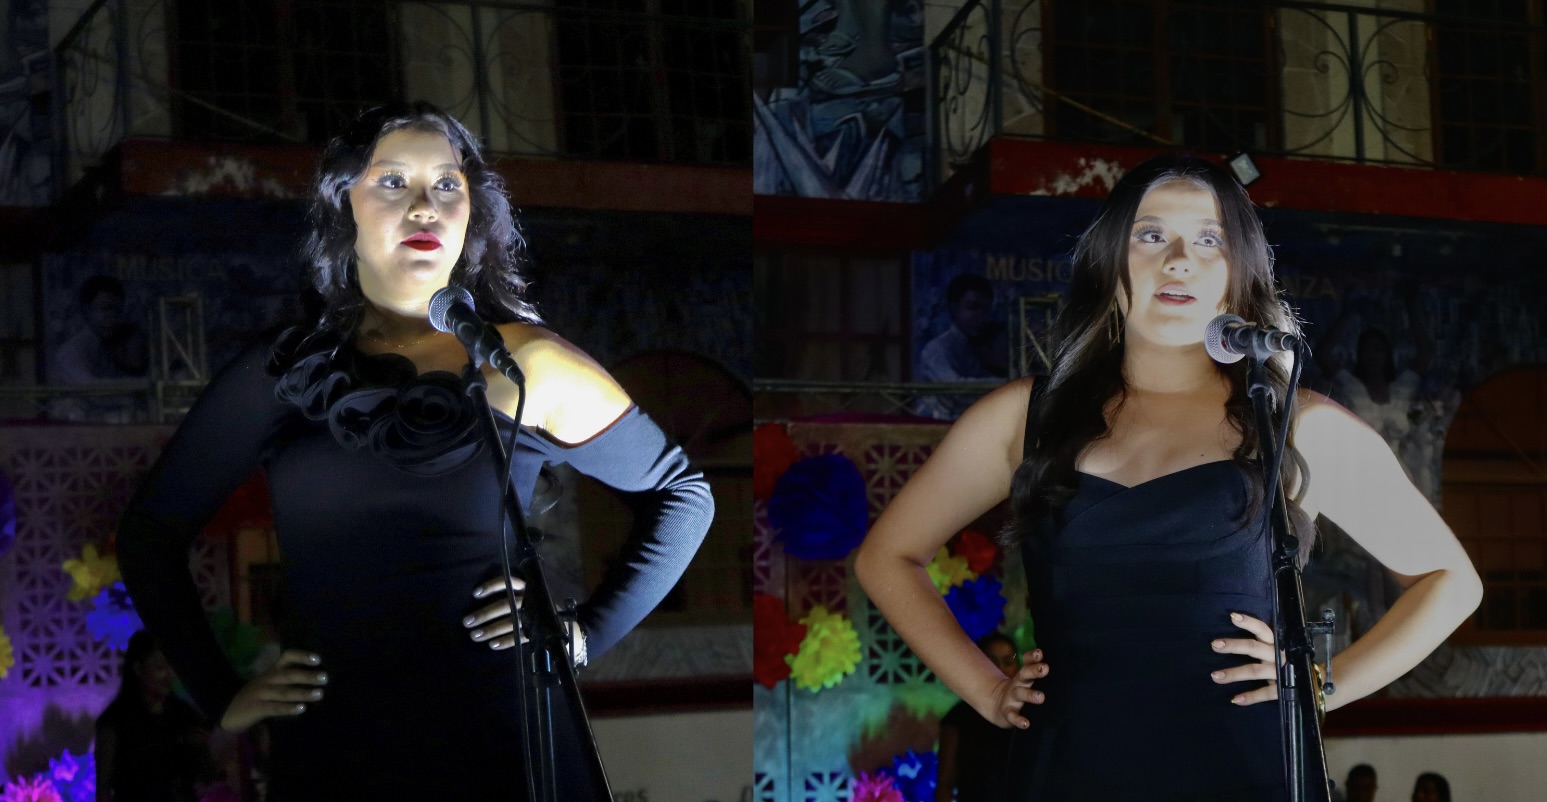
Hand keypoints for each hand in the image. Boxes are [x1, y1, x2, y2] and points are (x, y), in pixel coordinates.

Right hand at [219, 650, 325, 733]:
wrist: (228, 710)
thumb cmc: (256, 696)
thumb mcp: (269, 683)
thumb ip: (287, 681)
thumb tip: (315, 680)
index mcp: (271, 671)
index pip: (286, 657)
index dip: (301, 656)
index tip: (318, 659)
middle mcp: (267, 679)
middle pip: (288, 675)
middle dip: (307, 676)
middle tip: (325, 678)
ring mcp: (260, 693)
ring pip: (284, 692)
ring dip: (303, 693)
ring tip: (319, 694)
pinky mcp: (256, 708)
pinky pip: (274, 707)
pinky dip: (288, 708)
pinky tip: (302, 709)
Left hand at [464, 576, 588, 663]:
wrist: (571, 628)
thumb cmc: (542, 610)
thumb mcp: (532, 598)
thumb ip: (515, 597)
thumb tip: (483, 601)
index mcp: (529, 589)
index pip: (510, 582)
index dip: (492, 586)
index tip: (475, 594)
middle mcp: (532, 600)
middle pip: (506, 605)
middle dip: (485, 614)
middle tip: (467, 622)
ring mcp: (537, 616)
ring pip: (510, 622)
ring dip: (490, 630)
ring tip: (475, 635)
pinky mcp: (541, 632)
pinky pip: (519, 637)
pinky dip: (505, 641)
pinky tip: (492, 645)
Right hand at [987, 649, 1047, 728]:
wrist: (998, 706)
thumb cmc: (1020, 692)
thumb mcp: (1025, 680)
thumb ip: (1037, 673)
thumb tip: (1058, 663)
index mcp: (1023, 676)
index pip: (1027, 663)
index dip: (1032, 657)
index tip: (1039, 653)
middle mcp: (1017, 684)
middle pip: (1024, 675)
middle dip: (1034, 671)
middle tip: (1045, 668)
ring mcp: (1011, 698)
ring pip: (1020, 694)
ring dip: (1030, 695)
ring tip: (1041, 697)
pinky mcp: (1007, 712)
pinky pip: (1012, 716)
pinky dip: (1018, 720)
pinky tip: (1025, 724)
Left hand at [1210, 612, 1278, 705]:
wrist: (1311, 680)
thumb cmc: (1286, 659)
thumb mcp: (1277, 647)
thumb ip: (1261, 641)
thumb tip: (1235, 626)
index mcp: (1276, 643)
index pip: (1262, 629)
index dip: (1249, 623)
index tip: (1232, 617)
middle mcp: (1278, 655)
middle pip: (1254, 648)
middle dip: (1234, 646)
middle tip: (1214, 645)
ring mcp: (1280, 672)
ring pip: (1255, 671)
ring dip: (1234, 674)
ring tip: (1214, 676)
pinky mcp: (1282, 689)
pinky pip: (1265, 693)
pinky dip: (1251, 697)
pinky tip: (1235, 699)